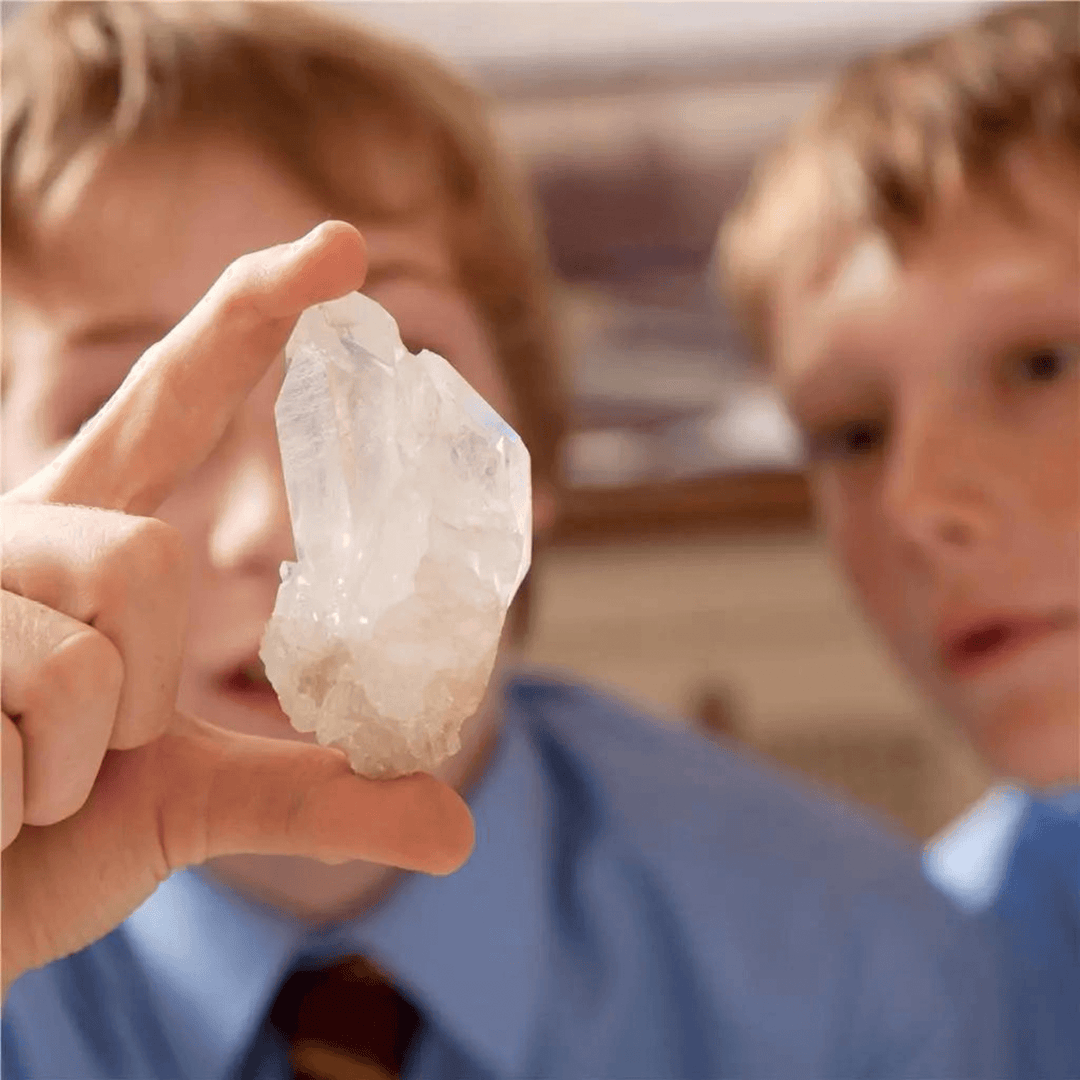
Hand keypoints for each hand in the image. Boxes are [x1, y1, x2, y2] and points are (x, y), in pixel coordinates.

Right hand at [0, 222, 474, 993]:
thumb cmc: (40, 845)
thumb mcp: (187, 804)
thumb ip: (315, 797)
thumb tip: (461, 833)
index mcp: (82, 538)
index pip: (174, 399)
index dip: (250, 315)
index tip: (343, 247)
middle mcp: (11, 536)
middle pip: (148, 560)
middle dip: (142, 692)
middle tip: (87, 752)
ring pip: (88, 658)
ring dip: (74, 764)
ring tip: (16, 787)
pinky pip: (21, 721)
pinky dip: (13, 803)